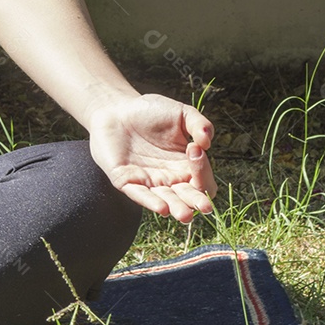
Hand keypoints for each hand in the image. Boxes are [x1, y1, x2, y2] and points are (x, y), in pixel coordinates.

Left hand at [87, 93, 217, 223]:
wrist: (116, 109)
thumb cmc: (150, 112)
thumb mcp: (181, 113)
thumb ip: (199, 124)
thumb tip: (207, 142)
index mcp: (186, 166)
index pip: (203, 180)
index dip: (203, 169)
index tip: (194, 148)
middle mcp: (170, 178)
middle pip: (189, 198)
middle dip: (197, 202)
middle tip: (204, 206)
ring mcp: (149, 182)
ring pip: (167, 202)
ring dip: (177, 209)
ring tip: (185, 215)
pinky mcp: (127, 182)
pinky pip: (140, 196)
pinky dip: (151, 203)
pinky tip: (162, 209)